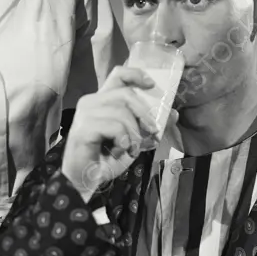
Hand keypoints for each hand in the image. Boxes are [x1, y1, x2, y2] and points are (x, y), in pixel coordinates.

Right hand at [61, 65, 159, 197]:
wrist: (87, 181)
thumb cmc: (107, 159)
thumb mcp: (135, 140)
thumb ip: (150, 126)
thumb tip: (174, 114)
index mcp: (102, 101)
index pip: (118, 75)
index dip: (136, 74)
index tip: (151, 84)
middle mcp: (91, 103)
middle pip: (125, 94)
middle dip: (144, 114)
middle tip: (152, 132)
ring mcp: (85, 115)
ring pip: (121, 112)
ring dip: (134, 134)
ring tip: (131, 148)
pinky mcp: (82, 129)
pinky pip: (113, 127)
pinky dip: (123, 140)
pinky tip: (120, 150)